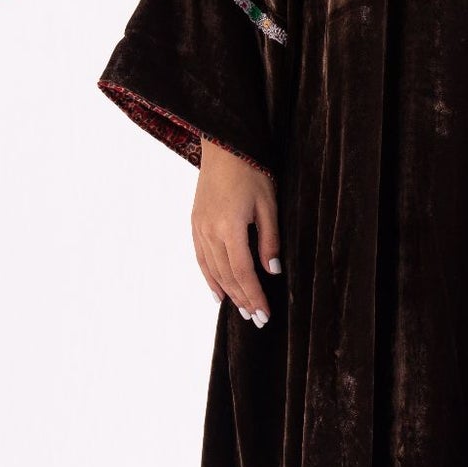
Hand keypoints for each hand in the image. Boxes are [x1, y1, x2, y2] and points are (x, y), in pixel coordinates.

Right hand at [191, 137, 281, 328]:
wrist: (224, 146)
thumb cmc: (251, 171)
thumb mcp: (269, 204)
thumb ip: (270, 239)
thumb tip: (272, 271)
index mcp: (230, 227)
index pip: (244, 272)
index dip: (255, 295)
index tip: (265, 313)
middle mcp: (210, 231)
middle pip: (227, 276)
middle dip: (243, 300)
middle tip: (256, 320)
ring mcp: (199, 228)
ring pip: (212, 270)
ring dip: (228, 293)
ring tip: (241, 310)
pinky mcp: (195, 224)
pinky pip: (201, 259)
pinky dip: (209, 279)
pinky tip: (218, 293)